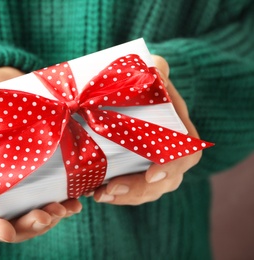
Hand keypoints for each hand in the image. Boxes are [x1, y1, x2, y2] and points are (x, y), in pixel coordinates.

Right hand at [0, 67, 81, 241]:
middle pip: (10, 221)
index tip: (7, 231)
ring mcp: (19, 183)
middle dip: (29, 225)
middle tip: (48, 215)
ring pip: (33, 212)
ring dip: (51, 217)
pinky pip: (51, 194)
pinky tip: (77, 199)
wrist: (1, 85)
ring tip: (66, 208)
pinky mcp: (39, 172)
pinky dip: (65, 201)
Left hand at [92, 55, 202, 204]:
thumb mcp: (150, 69)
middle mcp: (170, 151)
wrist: (130, 91)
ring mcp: (153, 164)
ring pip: (146, 191)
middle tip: (110, 190)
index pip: (186, 153)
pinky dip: (114, 194)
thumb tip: (155, 70)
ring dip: (123, 197)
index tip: (151, 174)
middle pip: (165, 181)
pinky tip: (93, 192)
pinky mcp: (135, 170)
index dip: (172, 166)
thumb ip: (155, 69)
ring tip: (98, 195)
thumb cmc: (143, 80)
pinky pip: (130, 190)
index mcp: (179, 128)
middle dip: (139, 190)